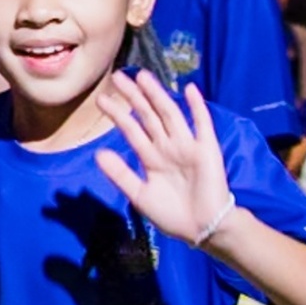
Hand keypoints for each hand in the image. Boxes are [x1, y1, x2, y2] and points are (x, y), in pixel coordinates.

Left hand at [91, 75, 239, 248]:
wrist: (202, 229)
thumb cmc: (171, 214)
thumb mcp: (140, 195)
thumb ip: (120, 174)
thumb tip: (98, 153)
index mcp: (151, 157)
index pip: (132, 130)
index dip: (118, 114)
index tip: (101, 98)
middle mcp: (167, 146)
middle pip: (148, 116)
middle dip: (134, 97)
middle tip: (118, 77)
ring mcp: (187, 145)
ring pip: (170, 114)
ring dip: (158, 95)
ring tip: (144, 76)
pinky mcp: (207, 149)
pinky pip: (203, 124)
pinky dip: (197, 107)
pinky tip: (189, 89)